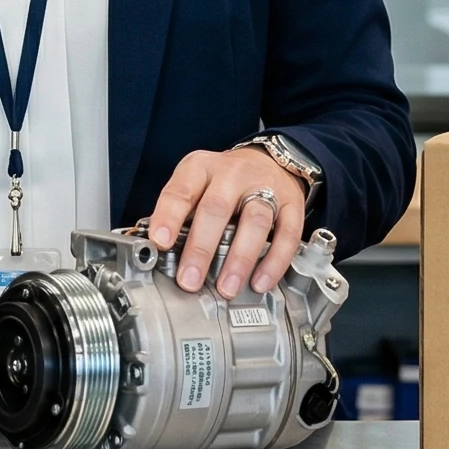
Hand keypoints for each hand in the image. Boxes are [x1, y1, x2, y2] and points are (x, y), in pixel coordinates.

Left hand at [146, 147, 306, 297]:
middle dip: (201, 248)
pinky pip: (287, 234)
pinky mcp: (292, 204)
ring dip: (239, 259)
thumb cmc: (223, 181)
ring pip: (254, 222)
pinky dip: (274, 262)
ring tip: (227, 288)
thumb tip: (156, 251)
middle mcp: (233, 173)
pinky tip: (261, 283)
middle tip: (190, 280)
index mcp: (201, 167)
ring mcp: (265, 187)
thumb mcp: (195, 184)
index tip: (160, 242)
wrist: (270, 160)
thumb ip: (179, 212)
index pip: (181, 191)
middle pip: (217, 209)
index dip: (169, 216)